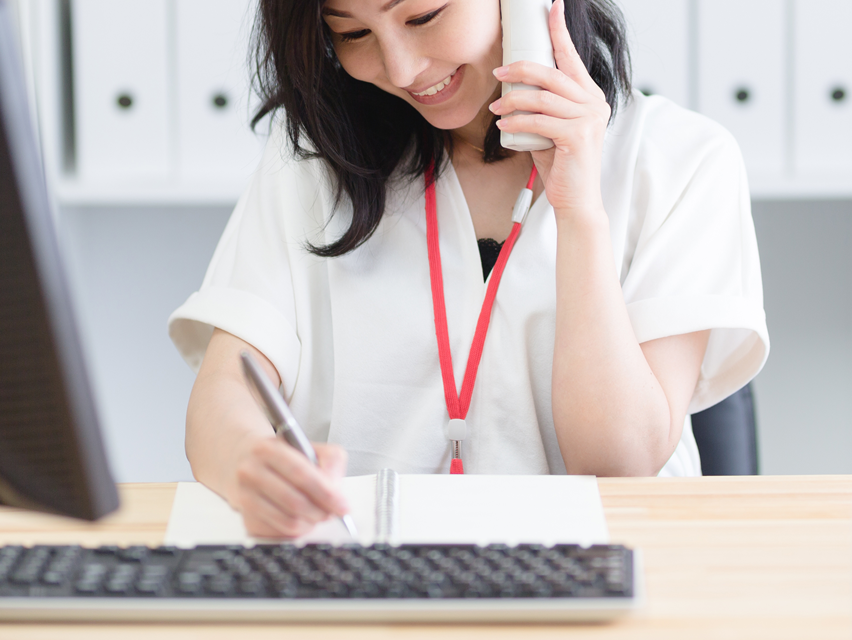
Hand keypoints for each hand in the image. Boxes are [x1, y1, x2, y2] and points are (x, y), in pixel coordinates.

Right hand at [229, 435, 348, 537]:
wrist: (246, 461)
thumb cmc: (283, 455)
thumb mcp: (309, 446)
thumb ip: (329, 462)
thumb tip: (335, 490)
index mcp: (267, 449)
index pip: (300, 474)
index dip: (325, 493)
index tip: (342, 505)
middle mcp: (251, 472)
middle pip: (294, 502)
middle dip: (321, 511)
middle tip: (332, 512)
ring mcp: (245, 497)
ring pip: (288, 521)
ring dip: (311, 522)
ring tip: (318, 513)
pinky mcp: (247, 518)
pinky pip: (280, 532)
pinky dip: (298, 529)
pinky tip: (302, 518)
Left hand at [489, 0, 610, 217]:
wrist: (575, 200)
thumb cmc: (561, 165)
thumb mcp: (550, 129)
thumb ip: (542, 108)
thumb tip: (512, 88)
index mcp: (590, 97)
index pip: (572, 58)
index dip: (559, 31)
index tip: (550, 7)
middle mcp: (594, 103)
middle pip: (553, 73)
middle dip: (521, 68)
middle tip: (498, 73)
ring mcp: (589, 119)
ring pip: (542, 97)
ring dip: (513, 99)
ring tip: (496, 106)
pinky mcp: (577, 136)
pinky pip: (539, 121)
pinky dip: (517, 121)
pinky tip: (503, 123)